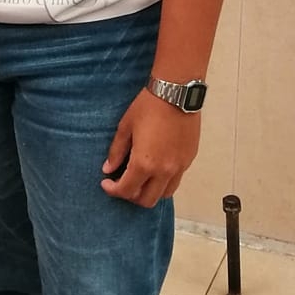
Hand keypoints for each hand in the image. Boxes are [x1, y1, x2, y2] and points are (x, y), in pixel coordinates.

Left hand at [102, 88, 200, 207]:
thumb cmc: (149, 107)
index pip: (127, 190)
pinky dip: (164, 181)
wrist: (176, 93)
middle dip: (131, 196)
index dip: (113, 190)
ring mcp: (179, 167)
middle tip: (122, 184)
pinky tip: (156, 168)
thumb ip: (116, 152)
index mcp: (145, 163)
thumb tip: (108, 169)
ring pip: (164, 194)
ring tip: (140, 179)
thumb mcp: (125, 127)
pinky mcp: (189, 160)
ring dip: (150, 192)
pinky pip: (176, 180)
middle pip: (147, 200)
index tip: (106, 183)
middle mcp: (164, 171)